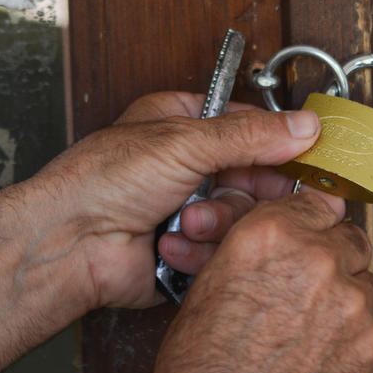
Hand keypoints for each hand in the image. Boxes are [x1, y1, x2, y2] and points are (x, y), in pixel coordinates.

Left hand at [28, 92, 327, 309]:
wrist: (68, 247)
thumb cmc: (101, 183)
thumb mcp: (183, 142)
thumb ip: (250, 135)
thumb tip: (304, 127)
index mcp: (182, 123)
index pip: (250, 126)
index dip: (278, 143)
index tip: (302, 156)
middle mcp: (188, 165)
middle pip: (254, 176)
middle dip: (243, 191)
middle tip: (239, 194)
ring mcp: (190, 208)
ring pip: (243, 216)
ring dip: (216, 221)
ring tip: (185, 220)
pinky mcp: (190, 248)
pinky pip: (225, 249)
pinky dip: (201, 248)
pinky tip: (173, 243)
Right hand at [146, 192, 372, 372]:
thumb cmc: (202, 372)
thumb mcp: (210, 286)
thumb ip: (254, 249)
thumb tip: (280, 233)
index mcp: (270, 235)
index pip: (314, 202)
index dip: (308, 222)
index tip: (307, 235)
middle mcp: (317, 258)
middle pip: (348, 236)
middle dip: (332, 256)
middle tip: (310, 283)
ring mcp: (350, 299)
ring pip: (365, 278)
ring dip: (346, 294)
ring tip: (312, 323)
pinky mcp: (370, 339)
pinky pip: (371, 321)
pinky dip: (353, 332)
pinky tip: (322, 351)